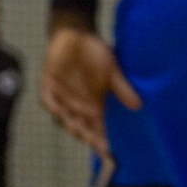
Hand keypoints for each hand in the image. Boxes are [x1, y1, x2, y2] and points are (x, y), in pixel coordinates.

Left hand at [40, 27, 139, 158]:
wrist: (77, 34)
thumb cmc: (95, 54)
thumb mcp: (112, 71)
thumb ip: (121, 88)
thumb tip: (138, 106)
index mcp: (92, 105)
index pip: (97, 128)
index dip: (101, 140)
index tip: (109, 152)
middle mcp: (76, 105)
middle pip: (81, 126)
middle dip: (88, 136)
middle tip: (96, 144)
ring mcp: (61, 96)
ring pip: (64, 117)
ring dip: (71, 124)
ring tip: (81, 132)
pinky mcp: (48, 84)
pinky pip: (48, 99)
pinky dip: (53, 105)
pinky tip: (58, 112)